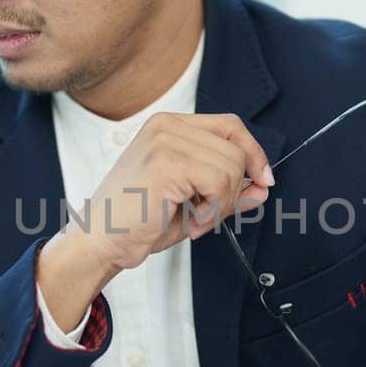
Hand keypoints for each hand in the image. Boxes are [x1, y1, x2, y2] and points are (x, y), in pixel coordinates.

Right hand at [38, 112, 272, 327]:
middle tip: (207, 214)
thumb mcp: (193, 201)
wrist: (101, 241)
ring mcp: (165, 141)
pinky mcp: (166, 162)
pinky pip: (218, 182)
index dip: (253, 152)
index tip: (263, 179)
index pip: (230, 126)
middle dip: (233, 190)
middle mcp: (166, 125)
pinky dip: (212, 209)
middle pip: (236, 149)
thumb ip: (228, 190)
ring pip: (231, 167)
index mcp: (169, 126)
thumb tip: (262, 187)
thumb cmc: (137, 222)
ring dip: (220, 204)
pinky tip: (190, 219)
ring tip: (193, 218)